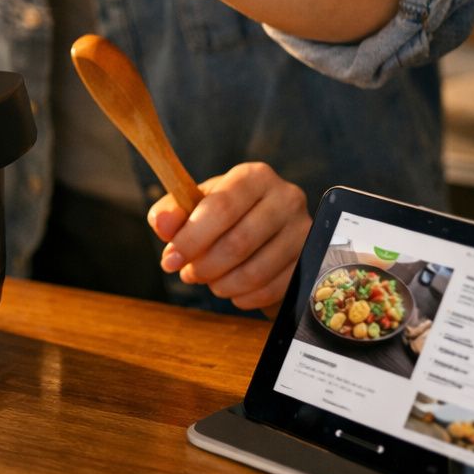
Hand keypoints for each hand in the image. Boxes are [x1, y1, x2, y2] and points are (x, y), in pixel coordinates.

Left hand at [147, 162, 310, 311]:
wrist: (263, 231)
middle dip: (205, 266)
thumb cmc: (221, 215)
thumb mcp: (193, 206)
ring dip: (222, 284)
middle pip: (239, 242)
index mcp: (253, 177)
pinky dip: (244, 296)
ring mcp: (304, 230)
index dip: (191, 238)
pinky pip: (273, 289)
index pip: (221, 207)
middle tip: (188, 274)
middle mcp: (286, 198)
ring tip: (208, 281)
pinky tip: (231, 290)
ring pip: (257, 270)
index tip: (169, 260)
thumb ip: (171, 212)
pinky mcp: (311, 261)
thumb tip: (162, 223)